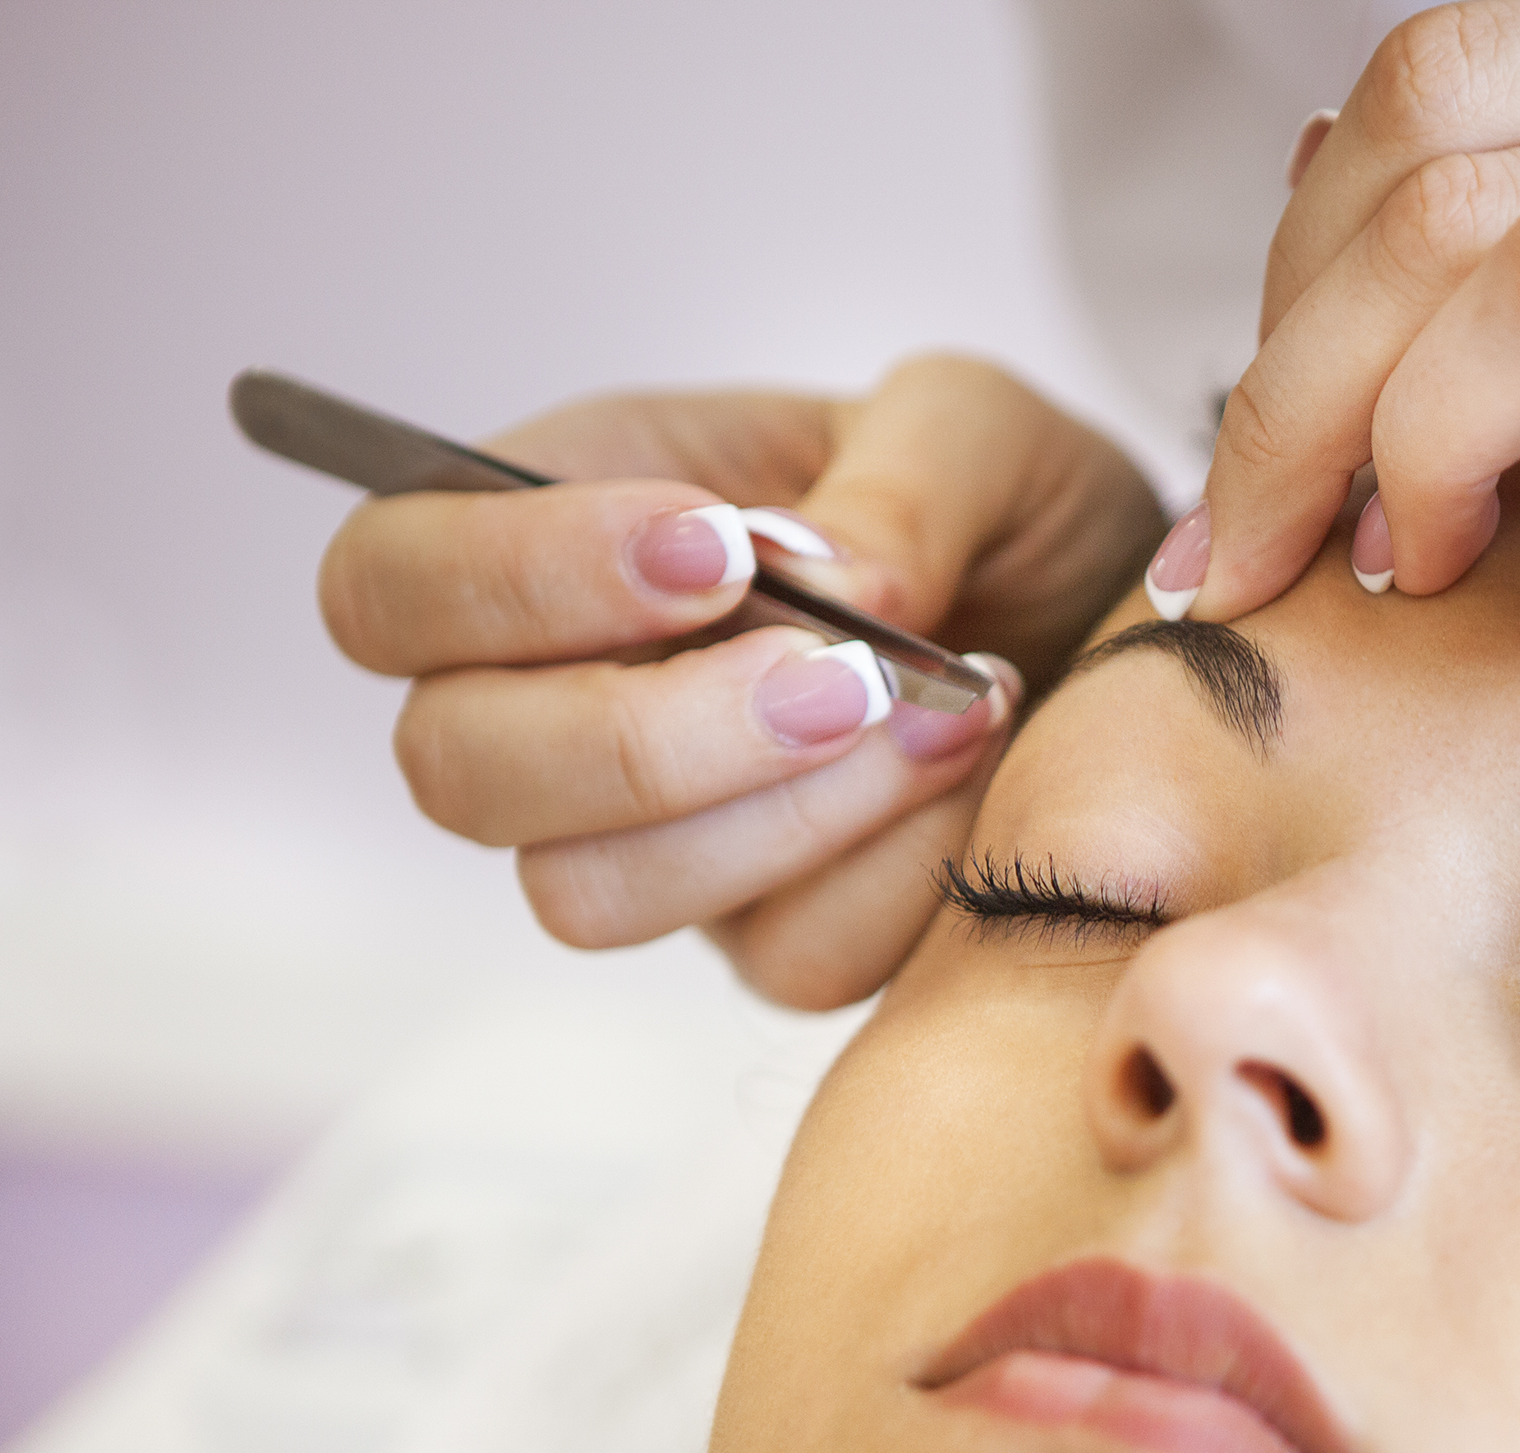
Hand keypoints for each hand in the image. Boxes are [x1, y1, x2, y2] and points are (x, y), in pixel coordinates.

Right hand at [320, 355, 1166, 1007]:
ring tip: (951, 711)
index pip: (387, 582)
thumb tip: (832, 582)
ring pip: (590, 892)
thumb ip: (906, 472)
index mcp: (552, 536)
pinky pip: (782, 956)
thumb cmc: (1005, 512)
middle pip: (456, 770)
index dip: (507, 580)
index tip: (713, 551)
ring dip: (776, 815)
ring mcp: (651, 843)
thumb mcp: (981, 427)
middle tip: (847, 674)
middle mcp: (559, 705)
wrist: (1132, 638)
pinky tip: (984, 780)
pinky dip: (895, 874)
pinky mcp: (768, 941)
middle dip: (646, 732)